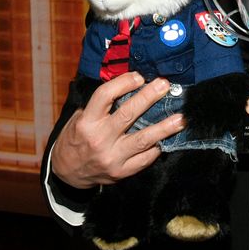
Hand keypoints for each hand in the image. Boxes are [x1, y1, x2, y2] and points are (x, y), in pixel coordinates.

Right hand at [50, 72, 184, 188]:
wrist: (67, 173)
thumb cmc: (76, 139)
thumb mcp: (79, 118)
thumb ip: (100, 105)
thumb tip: (128, 85)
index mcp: (87, 122)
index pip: (105, 96)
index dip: (123, 82)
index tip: (138, 76)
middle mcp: (100, 139)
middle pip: (128, 114)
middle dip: (149, 97)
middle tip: (164, 85)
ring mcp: (112, 157)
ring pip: (143, 139)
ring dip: (164, 127)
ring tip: (181, 118)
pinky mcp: (122, 172)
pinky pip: (145, 158)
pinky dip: (157, 147)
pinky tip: (168, 138)